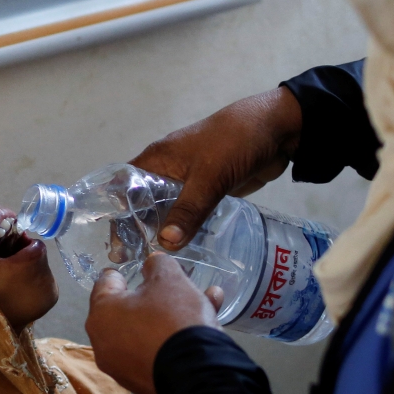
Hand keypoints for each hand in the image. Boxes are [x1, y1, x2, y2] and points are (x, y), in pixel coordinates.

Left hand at [85, 253, 222, 393]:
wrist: (195, 374)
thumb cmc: (173, 318)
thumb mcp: (169, 279)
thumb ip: (157, 265)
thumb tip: (152, 265)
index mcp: (101, 313)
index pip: (106, 282)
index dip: (124, 272)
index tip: (138, 270)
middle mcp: (104, 343)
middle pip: (129, 309)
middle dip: (156, 295)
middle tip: (178, 287)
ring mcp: (121, 367)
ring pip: (147, 330)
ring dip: (172, 315)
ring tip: (207, 301)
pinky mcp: (142, 383)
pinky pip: (155, 351)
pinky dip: (172, 338)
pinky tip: (204, 328)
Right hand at [131, 87, 301, 249]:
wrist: (277, 129)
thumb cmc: (235, 141)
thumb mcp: (209, 177)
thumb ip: (188, 210)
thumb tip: (165, 244)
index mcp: (157, 160)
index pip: (123, 189)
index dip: (116, 216)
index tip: (116, 247)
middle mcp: (167, 171)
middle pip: (143, 205)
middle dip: (138, 231)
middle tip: (133, 263)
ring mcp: (189, 182)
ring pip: (168, 212)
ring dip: (163, 234)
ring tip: (156, 263)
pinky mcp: (208, 192)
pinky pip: (190, 215)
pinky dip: (186, 231)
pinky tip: (185, 253)